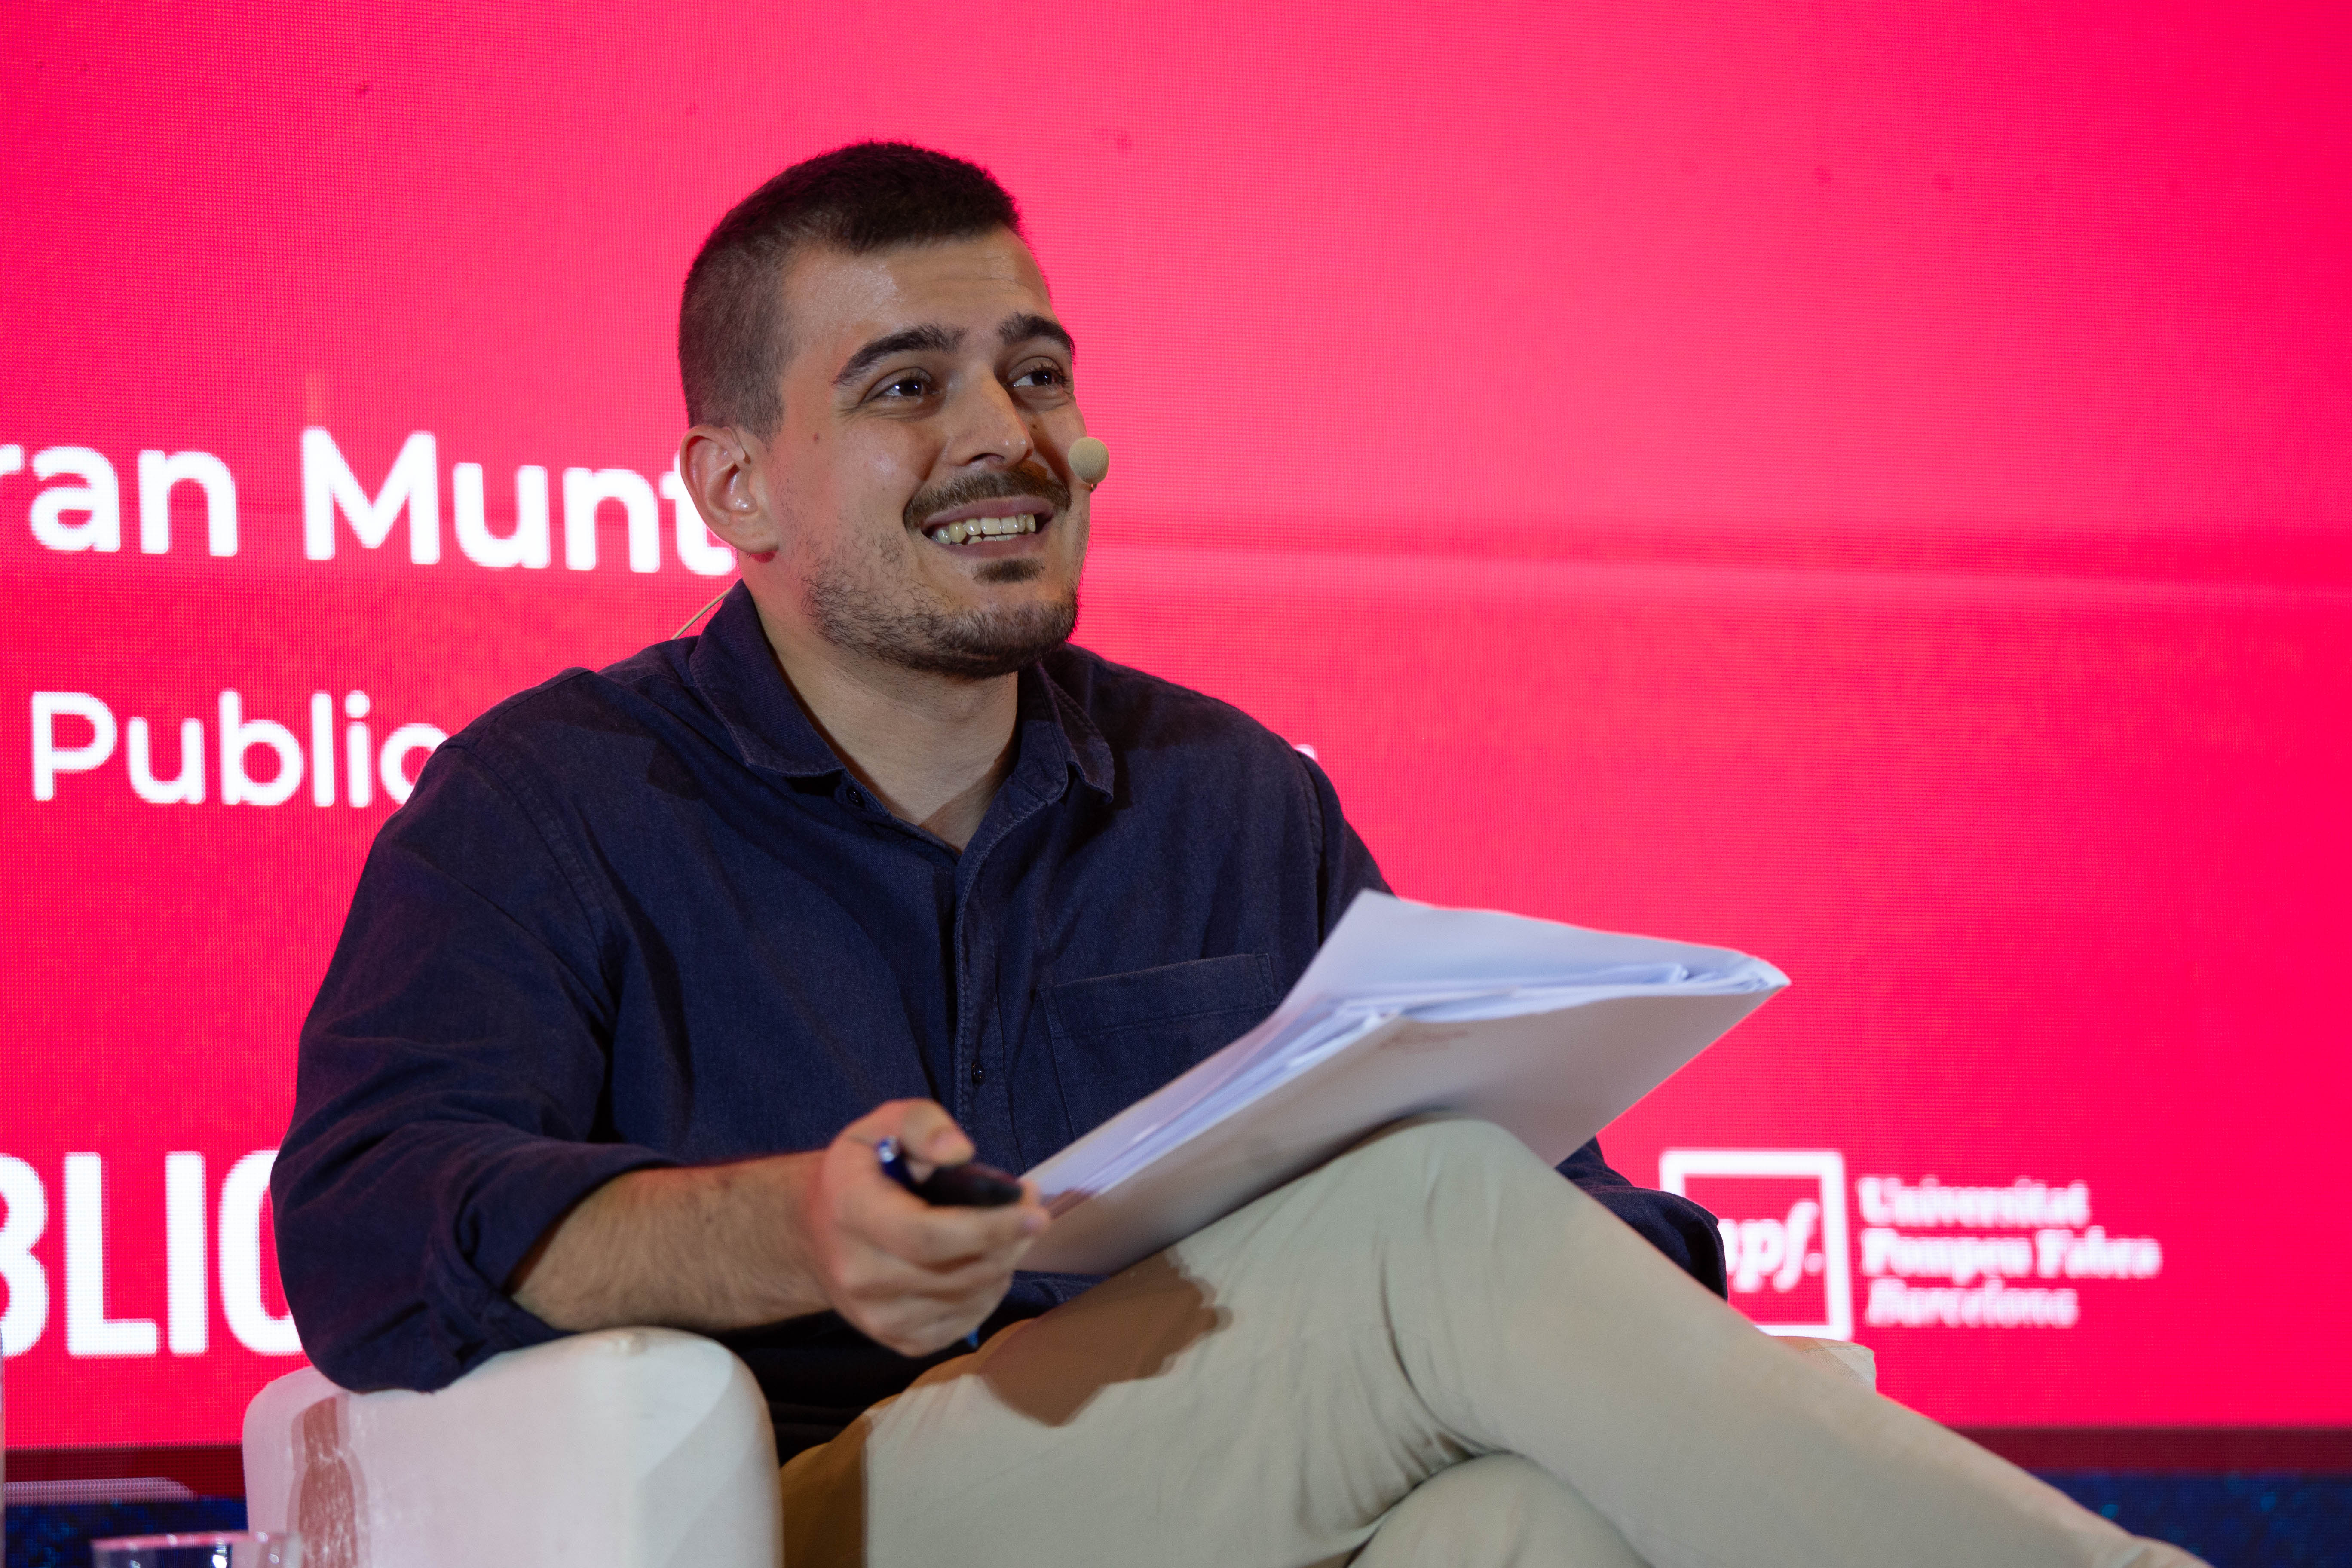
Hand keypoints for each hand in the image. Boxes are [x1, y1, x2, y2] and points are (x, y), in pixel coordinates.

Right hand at [803, 1100, 1050, 1355]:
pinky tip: (985, 1262)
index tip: (1035, 1211)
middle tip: (1032, 1210)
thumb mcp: (882, 1126)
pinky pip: (965, 1322)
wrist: (815, 1232)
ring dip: (1003, 1264)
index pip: (928, 1236)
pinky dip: (988, 1291)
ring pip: (969, 1298)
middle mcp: (860, 1274)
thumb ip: (921, 1124)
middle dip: (1009, 1241)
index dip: (989, 1228)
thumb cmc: (862, 1171)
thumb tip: (959, 1151)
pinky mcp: (899, 1341)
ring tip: (1007, 1230)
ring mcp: (878, 1316)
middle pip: (957, 1271)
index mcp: (853, 1214)